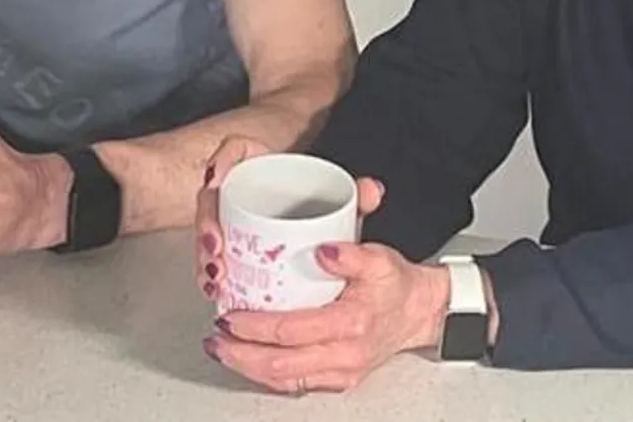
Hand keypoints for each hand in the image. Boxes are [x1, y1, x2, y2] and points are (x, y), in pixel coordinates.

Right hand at [192, 136, 381, 300]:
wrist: (307, 193)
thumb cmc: (315, 191)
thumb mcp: (335, 190)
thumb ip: (353, 190)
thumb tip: (372, 192)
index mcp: (248, 163)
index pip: (222, 166)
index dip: (216, 188)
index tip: (218, 214)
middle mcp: (231, 187)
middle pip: (206, 210)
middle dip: (205, 239)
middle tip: (218, 262)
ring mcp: (227, 214)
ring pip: (206, 237)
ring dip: (205, 263)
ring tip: (217, 285)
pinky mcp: (229, 240)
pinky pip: (213, 256)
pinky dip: (212, 276)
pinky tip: (218, 294)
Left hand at [203, 242, 449, 393]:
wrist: (418, 312)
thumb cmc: (395, 284)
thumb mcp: (378, 257)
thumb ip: (350, 253)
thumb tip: (322, 249)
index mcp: (352, 323)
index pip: (293, 330)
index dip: (256, 326)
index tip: (231, 313)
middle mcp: (345, 354)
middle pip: (280, 364)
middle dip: (240, 353)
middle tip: (215, 336)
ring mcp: (340, 371)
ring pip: (284, 379)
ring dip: (247, 366)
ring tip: (221, 348)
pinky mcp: (336, 379)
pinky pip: (294, 382)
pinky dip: (265, 372)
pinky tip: (247, 359)